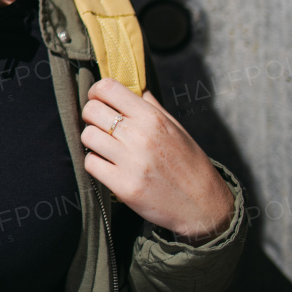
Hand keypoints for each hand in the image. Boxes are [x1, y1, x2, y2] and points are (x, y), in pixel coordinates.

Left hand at [81, 79, 234, 243]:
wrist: (204, 207)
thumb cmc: (189, 164)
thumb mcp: (175, 127)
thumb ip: (151, 105)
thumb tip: (132, 85)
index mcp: (152, 118)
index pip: (108, 88)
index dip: (96, 91)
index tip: (99, 100)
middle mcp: (140, 136)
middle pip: (91, 110)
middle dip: (91, 116)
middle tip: (101, 126)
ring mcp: (131, 162)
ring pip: (87, 136)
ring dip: (93, 141)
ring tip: (106, 147)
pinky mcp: (123, 185)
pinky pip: (90, 163)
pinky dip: (95, 163)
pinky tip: (108, 165)